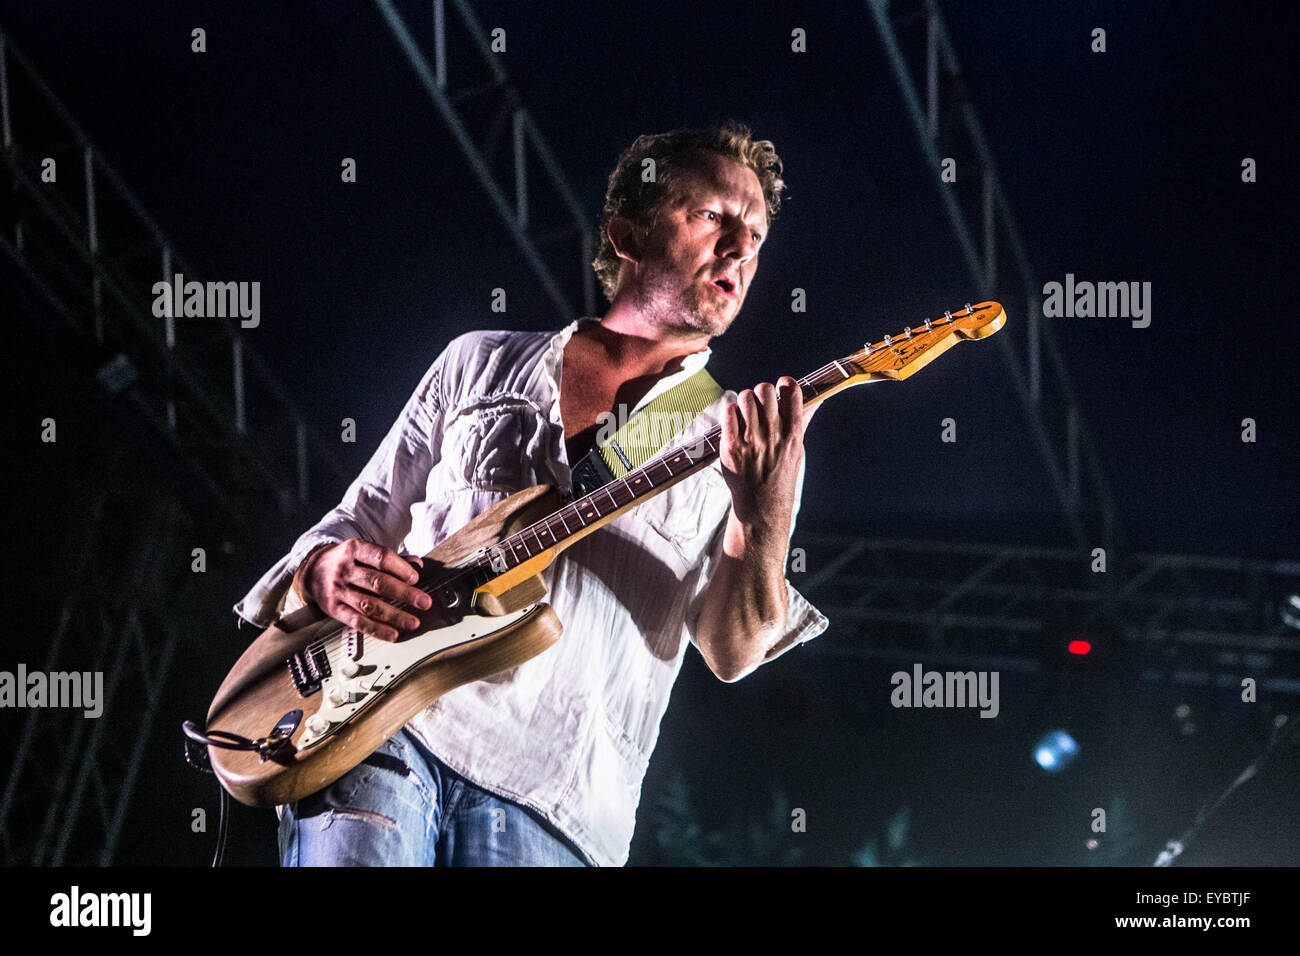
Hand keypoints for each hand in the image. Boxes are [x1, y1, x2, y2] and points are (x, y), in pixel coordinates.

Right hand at [301, 539, 432, 641]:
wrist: (313, 570)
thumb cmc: (347, 561)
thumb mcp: (364, 552)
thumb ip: (391, 559)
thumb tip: (418, 565)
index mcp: (354, 549)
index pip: (380, 557)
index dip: (400, 568)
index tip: (416, 579)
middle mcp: (345, 570)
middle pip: (377, 583)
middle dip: (404, 593)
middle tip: (424, 602)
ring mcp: (338, 591)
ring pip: (369, 605)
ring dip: (394, 615)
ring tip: (413, 622)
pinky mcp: (335, 609)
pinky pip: (358, 622)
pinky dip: (378, 630)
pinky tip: (394, 634)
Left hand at [719, 376, 807, 530]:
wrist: (761, 506)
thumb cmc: (780, 475)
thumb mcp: (798, 450)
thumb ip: (802, 421)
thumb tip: (818, 399)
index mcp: (792, 434)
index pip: (792, 391)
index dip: (785, 385)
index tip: (781, 390)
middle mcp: (773, 435)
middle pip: (765, 389)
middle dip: (762, 393)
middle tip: (760, 406)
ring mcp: (751, 441)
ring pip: (745, 398)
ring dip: (745, 402)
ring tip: (747, 415)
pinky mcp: (732, 447)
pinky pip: (729, 413)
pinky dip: (731, 414)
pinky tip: (736, 424)